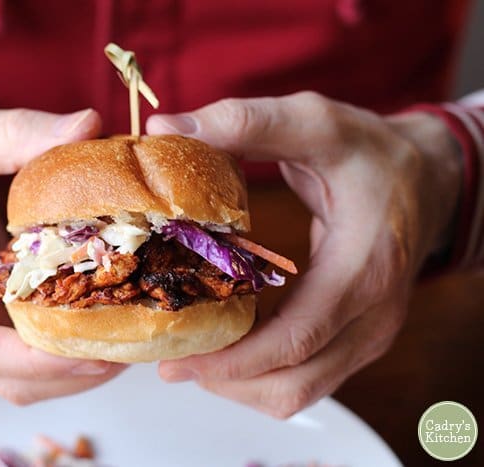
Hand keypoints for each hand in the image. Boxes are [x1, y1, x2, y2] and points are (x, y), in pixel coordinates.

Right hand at [0, 104, 125, 403]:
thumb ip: (17, 133)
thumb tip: (87, 126)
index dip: (40, 362)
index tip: (97, 354)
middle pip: (5, 377)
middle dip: (69, 374)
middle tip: (128, 349)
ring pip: (15, 378)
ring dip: (70, 372)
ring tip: (125, 344)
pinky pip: (19, 357)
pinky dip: (59, 354)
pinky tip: (99, 327)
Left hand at [147, 92, 460, 416]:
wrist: (428, 179)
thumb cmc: (372, 154)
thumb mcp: (315, 123)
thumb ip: (245, 122)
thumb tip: (168, 128)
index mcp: (363, 270)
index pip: (296, 340)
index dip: (232, 359)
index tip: (178, 360)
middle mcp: (372, 317)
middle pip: (293, 383)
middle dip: (226, 380)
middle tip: (172, 361)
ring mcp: (369, 334)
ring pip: (299, 391)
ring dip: (242, 384)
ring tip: (195, 355)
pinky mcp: (358, 339)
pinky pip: (307, 377)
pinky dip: (263, 374)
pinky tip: (229, 345)